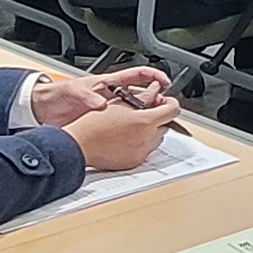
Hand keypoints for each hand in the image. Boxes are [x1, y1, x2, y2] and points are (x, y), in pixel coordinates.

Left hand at [29, 66, 172, 124]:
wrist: (43, 110)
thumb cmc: (57, 96)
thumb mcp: (74, 92)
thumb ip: (88, 97)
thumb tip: (101, 104)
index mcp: (109, 83)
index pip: (138, 74)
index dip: (154, 75)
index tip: (165, 82)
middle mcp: (112, 96)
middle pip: (142, 94)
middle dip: (156, 99)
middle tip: (165, 108)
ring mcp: (109, 109)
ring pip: (135, 110)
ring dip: (146, 115)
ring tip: (155, 121)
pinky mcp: (104, 122)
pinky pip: (123, 124)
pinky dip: (132, 128)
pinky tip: (136, 134)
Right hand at [62, 83, 182, 170]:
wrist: (79, 145)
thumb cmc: (93, 124)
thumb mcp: (119, 103)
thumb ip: (143, 96)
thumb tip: (155, 90)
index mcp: (145, 121)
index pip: (173, 110)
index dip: (170, 103)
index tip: (164, 102)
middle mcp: (147, 138)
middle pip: (165, 125)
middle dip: (158, 118)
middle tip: (144, 113)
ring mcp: (142, 152)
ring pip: (156, 139)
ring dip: (149, 131)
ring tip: (131, 126)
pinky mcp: (135, 162)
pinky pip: (145, 151)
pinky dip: (140, 144)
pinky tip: (125, 138)